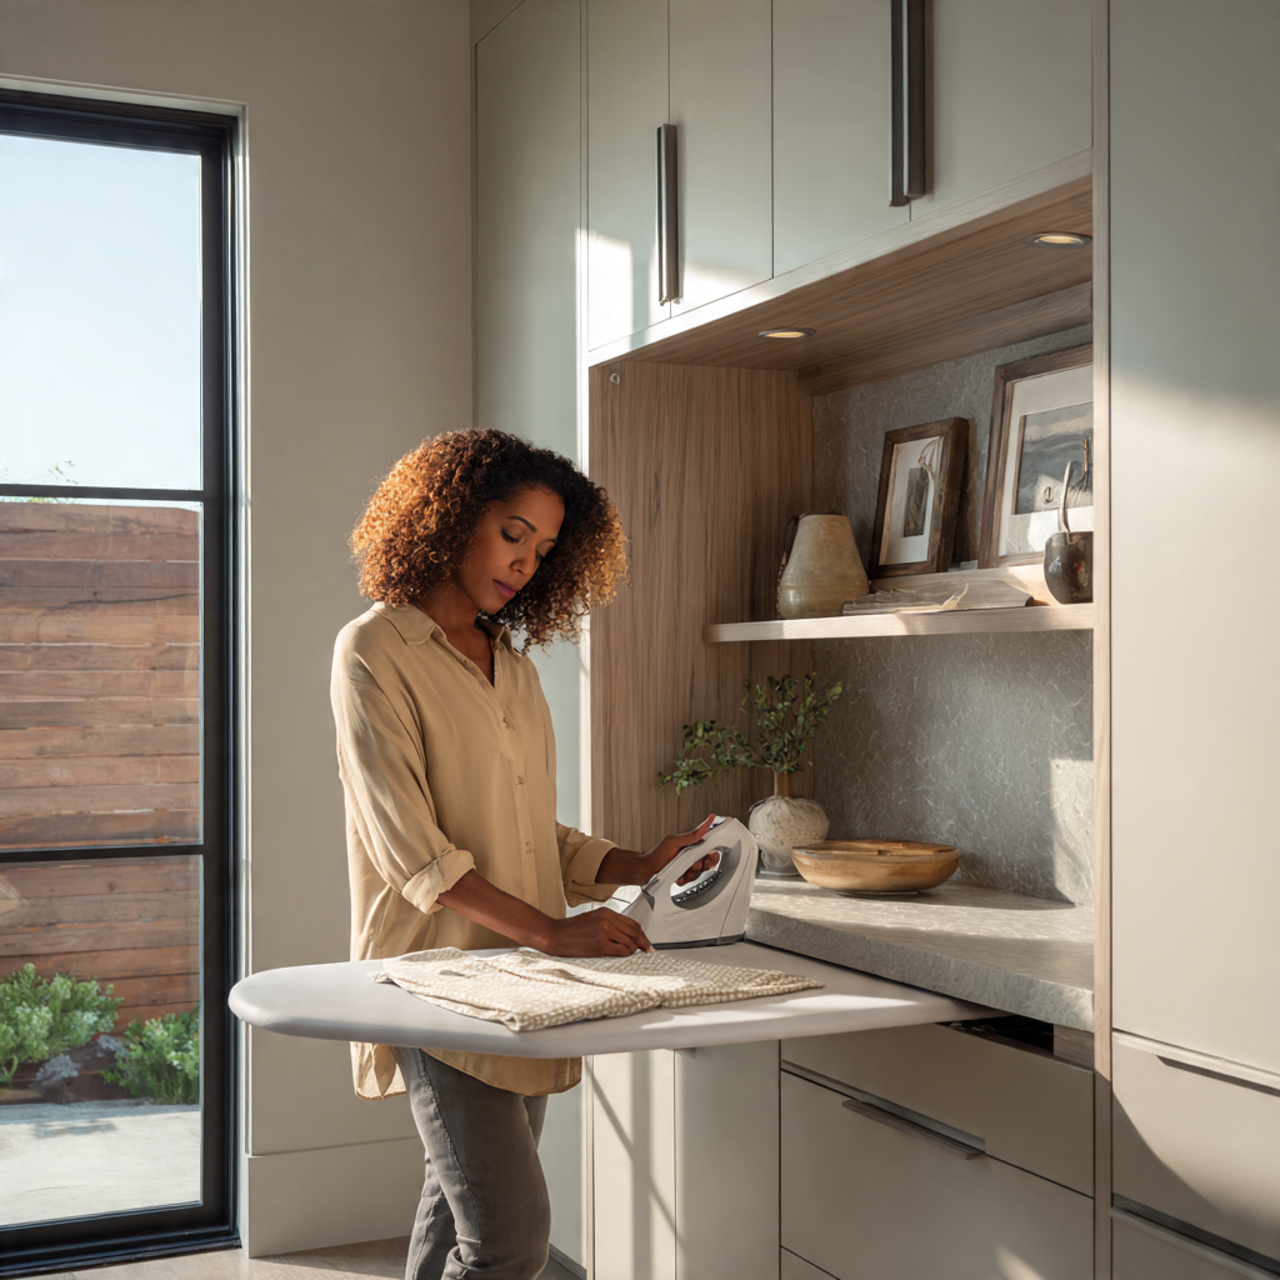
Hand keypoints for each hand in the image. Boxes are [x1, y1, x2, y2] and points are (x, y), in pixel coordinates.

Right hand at [536, 907, 653, 956]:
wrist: (554, 935)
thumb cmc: (571, 930)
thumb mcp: (593, 919)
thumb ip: (610, 923)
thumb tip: (629, 933)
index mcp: (606, 912)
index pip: (633, 923)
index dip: (642, 934)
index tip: (646, 942)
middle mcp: (607, 920)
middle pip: (634, 932)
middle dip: (642, 943)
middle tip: (646, 950)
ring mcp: (604, 932)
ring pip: (630, 942)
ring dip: (633, 950)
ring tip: (629, 954)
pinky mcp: (600, 945)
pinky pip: (622, 950)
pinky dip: (625, 954)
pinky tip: (622, 955)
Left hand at [646, 814, 719, 885]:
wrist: (646, 870)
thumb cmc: (657, 854)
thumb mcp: (674, 842)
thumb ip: (691, 835)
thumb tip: (707, 822)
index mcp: (691, 845)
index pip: (708, 848)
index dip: (712, 853)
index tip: (710, 856)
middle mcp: (690, 856)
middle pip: (706, 862)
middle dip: (700, 865)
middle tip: (692, 864)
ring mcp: (687, 867)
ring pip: (699, 873)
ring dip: (691, 873)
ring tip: (681, 870)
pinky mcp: (684, 876)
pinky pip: (691, 881)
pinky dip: (685, 879)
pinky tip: (678, 876)